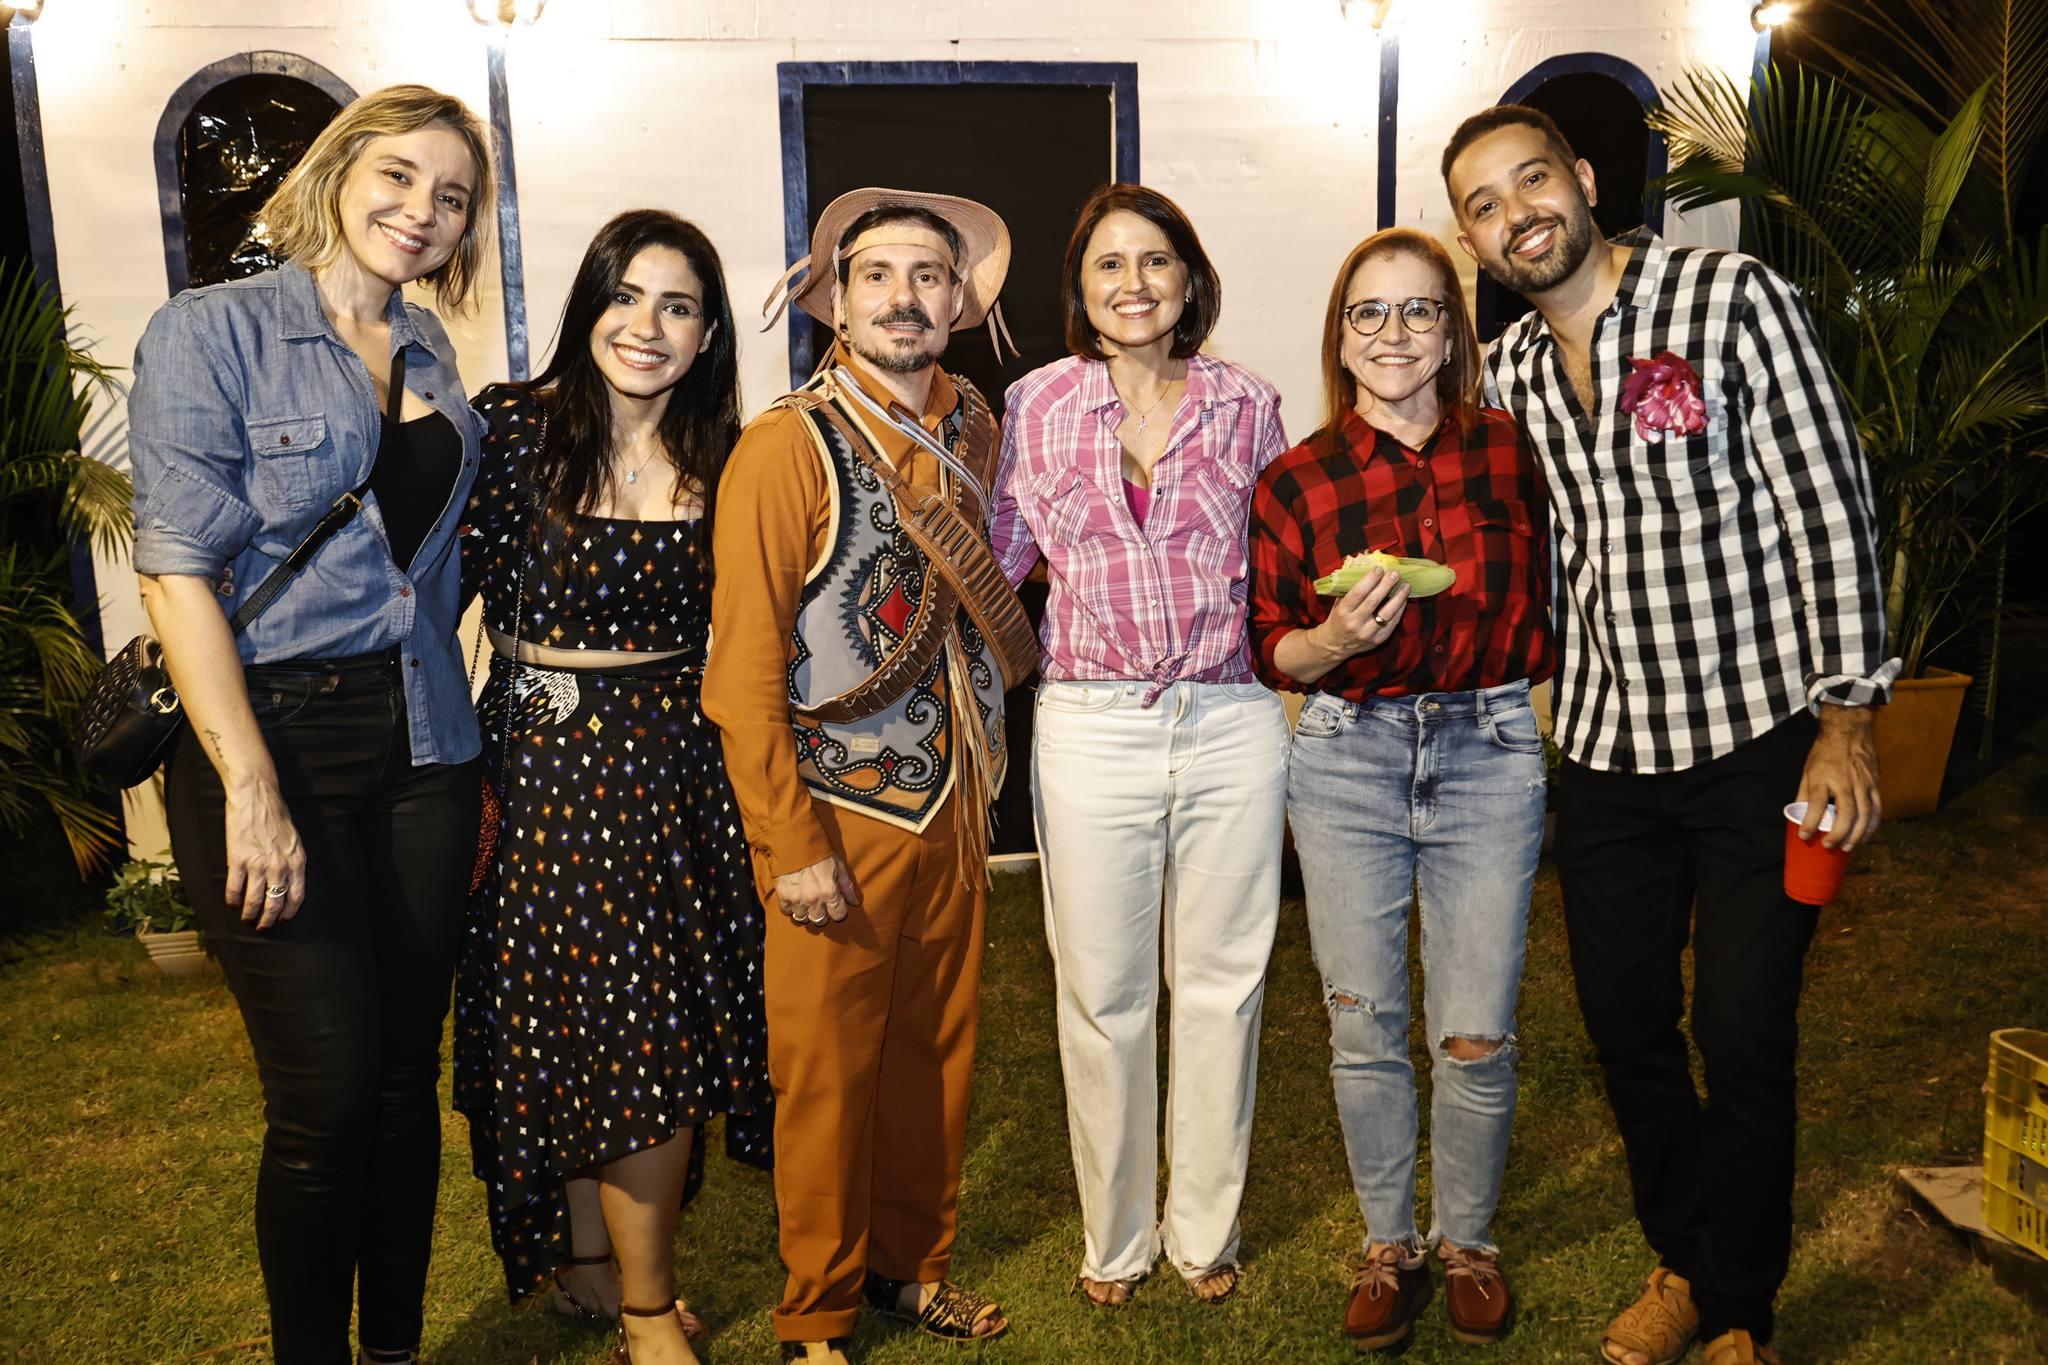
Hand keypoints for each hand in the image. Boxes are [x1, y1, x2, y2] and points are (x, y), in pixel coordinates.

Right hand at [223, 777, 305, 927]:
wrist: (256, 796)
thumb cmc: (276, 816)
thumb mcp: (295, 840)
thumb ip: (292, 861)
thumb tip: (288, 882)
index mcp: (297, 861)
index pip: (297, 897)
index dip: (289, 912)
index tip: (282, 919)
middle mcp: (280, 866)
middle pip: (276, 903)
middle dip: (269, 920)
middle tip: (262, 927)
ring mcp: (258, 864)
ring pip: (254, 901)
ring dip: (249, 914)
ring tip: (246, 919)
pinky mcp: (237, 860)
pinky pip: (234, 889)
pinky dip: (232, 900)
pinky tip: (231, 903)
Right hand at [775, 855, 861, 926]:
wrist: (795, 841)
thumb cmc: (820, 853)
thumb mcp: (839, 866)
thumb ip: (846, 886)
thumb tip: (854, 902)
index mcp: (829, 891)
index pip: (838, 915)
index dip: (838, 911)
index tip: (836, 905)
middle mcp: (813, 899)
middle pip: (819, 920)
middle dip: (821, 914)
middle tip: (820, 904)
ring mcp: (796, 899)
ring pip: (802, 918)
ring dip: (805, 912)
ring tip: (806, 902)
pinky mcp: (783, 895)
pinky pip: (787, 911)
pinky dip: (791, 907)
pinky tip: (795, 898)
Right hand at [1315, 567, 1409, 659]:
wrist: (1335, 645)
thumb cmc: (1338, 619)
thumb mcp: (1338, 603)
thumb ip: (1350, 589)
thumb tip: (1366, 569)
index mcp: (1343, 611)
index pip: (1358, 593)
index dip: (1370, 580)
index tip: (1379, 569)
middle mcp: (1354, 623)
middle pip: (1374, 601)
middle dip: (1386, 585)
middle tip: (1395, 574)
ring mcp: (1367, 633)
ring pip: (1387, 613)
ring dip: (1398, 598)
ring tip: (1406, 586)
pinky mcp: (1378, 640)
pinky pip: (1392, 623)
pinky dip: (1400, 610)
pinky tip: (1403, 599)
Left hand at [1796, 705, 1881, 850]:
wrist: (1849, 731)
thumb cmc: (1825, 752)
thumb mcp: (1808, 770)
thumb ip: (1804, 794)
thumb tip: (1798, 816)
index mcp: (1823, 776)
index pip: (1817, 803)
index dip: (1810, 822)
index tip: (1804, 835)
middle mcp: (1845, 781)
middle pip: (1846, 812)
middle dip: (1839, 833)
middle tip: (1829, 846)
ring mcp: (1863, 783)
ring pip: (1865, 814)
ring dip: (1857, 834)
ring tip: (1848, 847)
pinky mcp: (1875, 784)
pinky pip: (1876, 808)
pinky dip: (1872, 825)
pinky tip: (1864, 835)